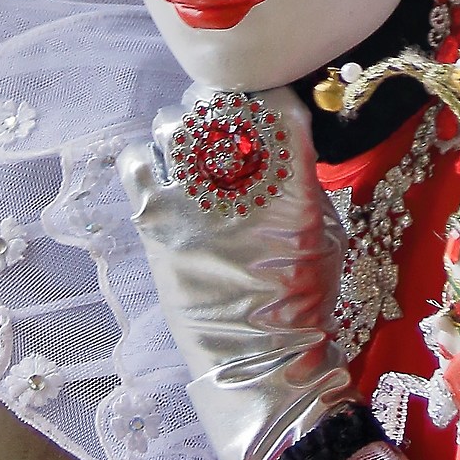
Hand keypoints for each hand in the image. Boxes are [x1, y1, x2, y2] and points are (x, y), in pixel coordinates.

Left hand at [117, 86, 353, 459]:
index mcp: (289, 174)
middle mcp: (234, 174)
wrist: (257, 360)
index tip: (270, 118)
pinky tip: (167, 182)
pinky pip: (136, 159)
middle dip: (225, 116)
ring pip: (173, 123)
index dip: (271, 104)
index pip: (272, 98)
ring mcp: (186, 194)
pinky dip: (149, 162)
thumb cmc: (302, 298)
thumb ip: (298, 174)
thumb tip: (272, 139)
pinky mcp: (151, 218)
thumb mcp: (323, 227)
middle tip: (229, 139)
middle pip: (218, 102)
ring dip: (186, 135)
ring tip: (196, 162)